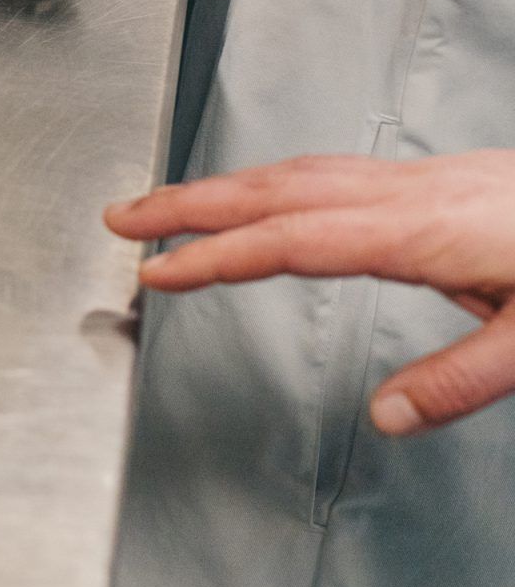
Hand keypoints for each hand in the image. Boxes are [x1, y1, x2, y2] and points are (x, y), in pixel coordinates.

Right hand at [107, 151, 514, 436]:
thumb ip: (463, 378)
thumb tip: (387, 415)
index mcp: (425, 229)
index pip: (295, 242)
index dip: (219, 258)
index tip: (159, 274)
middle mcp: (414, 193)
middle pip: (279, 190)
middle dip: (192, 204)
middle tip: (122, 219)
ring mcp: (427, 178)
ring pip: (303, 172)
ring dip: (227, 188)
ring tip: (171, 208)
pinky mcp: (443, 178)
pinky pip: (334, 171)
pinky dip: (278, 183)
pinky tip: (270, 200)